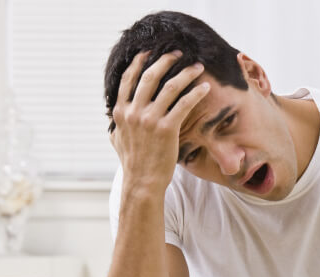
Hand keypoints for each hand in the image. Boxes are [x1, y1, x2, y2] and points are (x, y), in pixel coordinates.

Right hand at [110, 50, 209, 193]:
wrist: (142, 181)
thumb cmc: (132, 162)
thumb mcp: (117, 140)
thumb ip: (116, 125)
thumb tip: (113, 118)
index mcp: (121, 111)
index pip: (128, 78)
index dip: (140, 62)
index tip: (150, 52)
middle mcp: (133, 112)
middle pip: (150, 76)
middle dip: (166, 60)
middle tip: (178, 54)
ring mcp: (150, 119)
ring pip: (170, 87)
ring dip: (186, 73)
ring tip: (197, 67)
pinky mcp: (167, 129)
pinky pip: (184, 104)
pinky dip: (196, 94)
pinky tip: (205, 88)